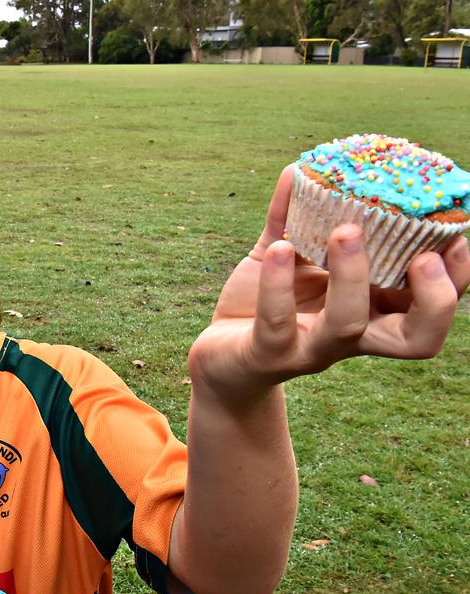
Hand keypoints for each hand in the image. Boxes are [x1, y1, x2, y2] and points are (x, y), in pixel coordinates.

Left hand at [190, 164, 469, 399]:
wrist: (217, 353)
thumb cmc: (262, 303)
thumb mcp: (286, 257)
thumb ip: (296, 219)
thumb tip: (300, 168)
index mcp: (372, 311)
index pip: (432, 307)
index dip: (457, 281)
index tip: (458, 237)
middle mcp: (352, 337)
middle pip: (417, 338)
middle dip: (433, 298)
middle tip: (424, 256)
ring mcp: (311, 350)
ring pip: (347, 325)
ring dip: (351, 275)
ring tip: (345, 229)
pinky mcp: (267, 356)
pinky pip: (277, 322)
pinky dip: (277, 283)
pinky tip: (279, 249)